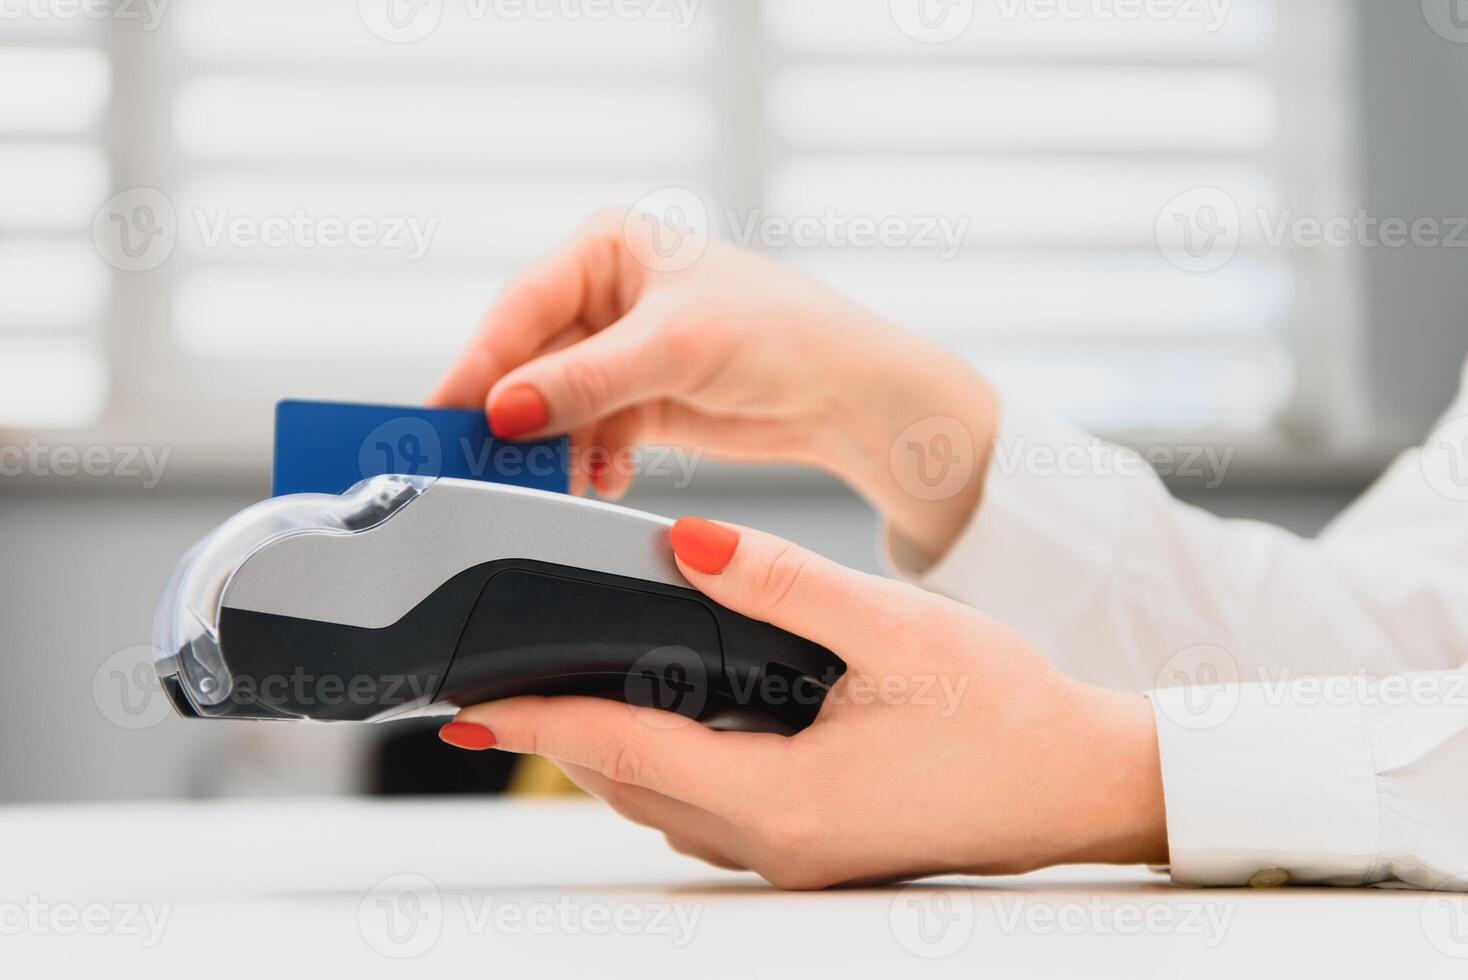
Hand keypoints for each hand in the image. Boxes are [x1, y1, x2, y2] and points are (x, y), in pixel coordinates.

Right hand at [430, 209, 997, 563]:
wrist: (844, 393)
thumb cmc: (780, 333)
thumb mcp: (674, 348)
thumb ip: (585, 380)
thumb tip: (505, 407)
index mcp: (606, 247)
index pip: (521, 305)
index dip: (482, 362)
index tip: (451, 415)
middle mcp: (605, 295)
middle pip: (529, 359)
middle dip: (514, 414)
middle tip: (484, 464)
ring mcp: (619, 350)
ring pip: (553, 404)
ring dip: (551, 447)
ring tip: (553, 481)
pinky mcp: (637, 400)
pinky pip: (585, 434)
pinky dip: (587, 461)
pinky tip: (603, 478)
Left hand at [440, 518, 1167, 888]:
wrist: (1087, 782)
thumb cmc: (1010, 712)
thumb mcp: (894, 628)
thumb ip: (782, 583)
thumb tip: (684, 547)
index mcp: (786, 797)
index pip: (627, 750)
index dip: (541, 721)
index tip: (475, 702)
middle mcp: (778, 844)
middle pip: (632, 789)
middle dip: (559, 742)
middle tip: (500, 694)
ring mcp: (799, 856)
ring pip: (666, 809)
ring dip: (610, 757)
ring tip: (563, 704)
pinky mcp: (819, 847)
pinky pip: (709, 815)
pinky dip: (666, 771)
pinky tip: (668, 728)